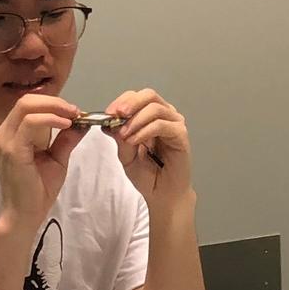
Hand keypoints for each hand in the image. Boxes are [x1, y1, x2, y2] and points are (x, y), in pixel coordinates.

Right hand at [0, 94, 85, 234]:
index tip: (74, 112)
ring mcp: (5, 141)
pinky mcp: (12, 149)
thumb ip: (65, 139)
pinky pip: (30, 122)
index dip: (53, 103)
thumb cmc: (38, 191)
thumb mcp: (57, 159)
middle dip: (54, 101)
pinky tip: (65, 125)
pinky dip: (50, 119)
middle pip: (26, 101)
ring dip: (53, 107)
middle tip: (75, 110)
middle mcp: (4, 134)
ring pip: (26, 106)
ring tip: (73, 116)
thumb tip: (81, 122)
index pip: (29, 106)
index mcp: (12, 135)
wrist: (26, 215)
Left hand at [105, 89, 193, 205]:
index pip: (137, 97)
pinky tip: (134, 141)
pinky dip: (145, 131)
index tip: (108, 113)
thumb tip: (107, 123)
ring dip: (135, 121)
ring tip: (125, 136)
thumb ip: (119, 137)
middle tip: (117, 115)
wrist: (161, 194)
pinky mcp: (181, 135)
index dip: (122, 101)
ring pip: (155, 108)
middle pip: (149, 95)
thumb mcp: (125, 154)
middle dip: (130, 104)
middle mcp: (165, 115)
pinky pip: (161, 125)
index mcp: (150, 116)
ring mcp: (174, 124)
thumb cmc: (146, 175)